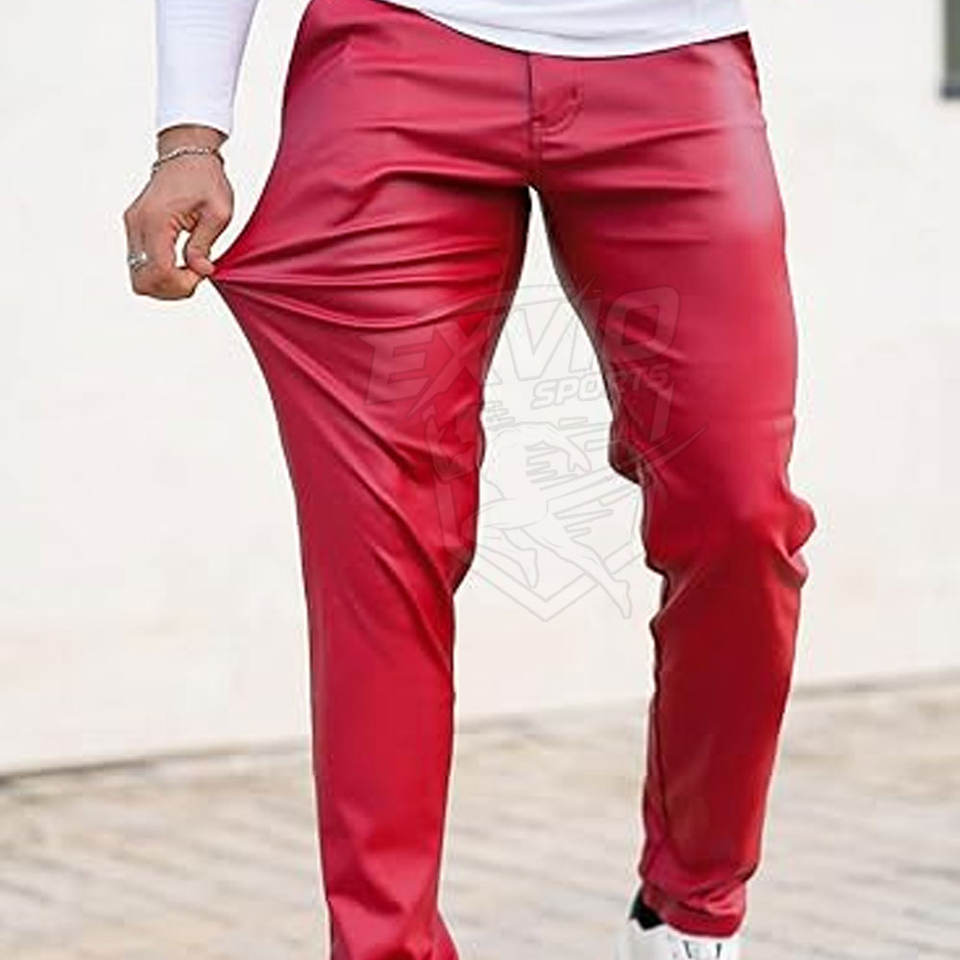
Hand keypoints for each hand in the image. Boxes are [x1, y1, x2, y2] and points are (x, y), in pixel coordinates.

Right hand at [123, 125, 232, 299]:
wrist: (186, 154)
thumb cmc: (205, 179)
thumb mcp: (218, 212)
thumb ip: (205, 243)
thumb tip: (201, 270)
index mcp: (156, 220)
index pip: (160, 271)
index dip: (182, 284)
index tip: (203, 273)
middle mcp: (137, 224)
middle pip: (143, 281)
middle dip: (172, 289)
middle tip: (196, 276)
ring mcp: (132, 226)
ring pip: (138, 277)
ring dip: (165, 283)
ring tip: (189, 270)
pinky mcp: (134, 228)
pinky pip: (140, 264)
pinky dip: (159, 273)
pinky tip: (180, 264)